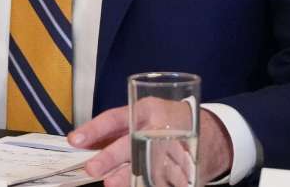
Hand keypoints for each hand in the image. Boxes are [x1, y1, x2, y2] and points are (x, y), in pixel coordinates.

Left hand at [68, 101, 232, 186]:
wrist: (213, 133)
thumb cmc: (169, 121)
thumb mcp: (144, 114)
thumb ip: (118, 128)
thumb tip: (86, 143)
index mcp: (146, 109)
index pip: (116, 117)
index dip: (94, 128)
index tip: (75, 139)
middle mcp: (158, 127)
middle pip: (132, 143)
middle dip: (111, 157)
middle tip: (92, 168)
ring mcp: (173, 147)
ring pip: (147, 164)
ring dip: (128, 176)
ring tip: (112, 183)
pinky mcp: (184, 166)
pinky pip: (164, 178)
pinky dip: (149, 183)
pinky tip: (137, 185)